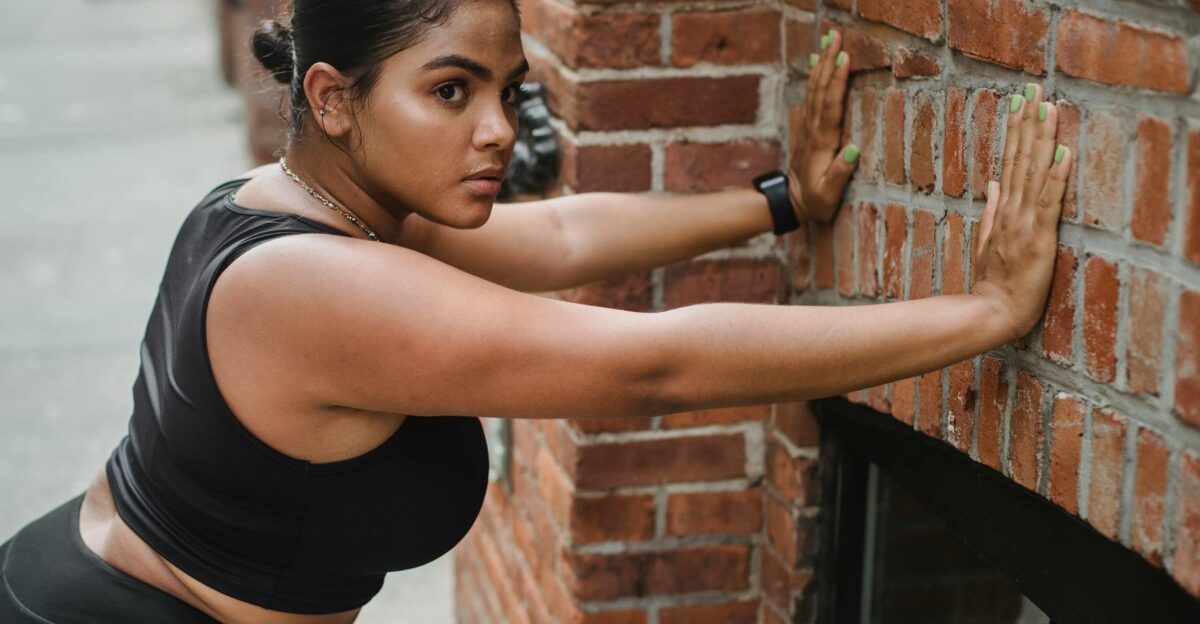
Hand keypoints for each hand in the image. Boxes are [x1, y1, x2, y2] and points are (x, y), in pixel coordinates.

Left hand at [788, 28, 858, 222]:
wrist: (792, 202)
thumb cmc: (816, 202)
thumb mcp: (828, 195)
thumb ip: (839, 174)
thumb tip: (854, 149)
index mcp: (821, 142)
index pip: (830, 106)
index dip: (836, 82)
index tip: (843, 58)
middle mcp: (813, 129)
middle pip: (821, 89)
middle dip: (827, 61)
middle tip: (834, 34)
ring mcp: (809, 126)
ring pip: (815, 88)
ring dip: (821, 62)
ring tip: (828, 38)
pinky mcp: (809, 126)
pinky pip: (812, 95)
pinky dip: (815, 75)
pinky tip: (817, 59)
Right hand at [969, 84, 1072, 341]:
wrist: (993, 311)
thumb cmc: (994, 283)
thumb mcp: (988, 241)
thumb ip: (993, 209)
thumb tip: (994, 181)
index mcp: (1004, 210)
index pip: (1011, 160)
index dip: (1017, 130)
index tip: (1022, 102)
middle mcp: (1013, 210)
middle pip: (1022, 158)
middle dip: (1029, 122)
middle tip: (1034, 90)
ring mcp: (1025, 222)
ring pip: (1035, 172)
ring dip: (1043, 139)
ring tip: (1049, 108)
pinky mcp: (1039, 237)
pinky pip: (1049, 201)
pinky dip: (1057, 177)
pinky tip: (1063, 153)